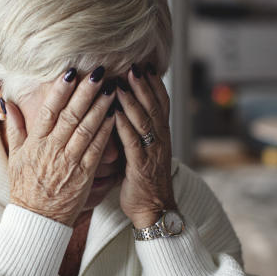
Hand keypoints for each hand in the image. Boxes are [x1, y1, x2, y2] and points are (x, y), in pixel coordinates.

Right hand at [5, 68, 116, 225]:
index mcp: (35, 143)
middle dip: (85, 92)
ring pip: (86, 129)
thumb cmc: (25, 188)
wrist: (37, 219)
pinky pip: (96, 149)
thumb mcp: (14, 157)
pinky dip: (106, 131)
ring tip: (111, 88)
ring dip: (100, 107)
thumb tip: (8, 103)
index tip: (70, 72)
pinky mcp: (83, 175)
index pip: (48, 111)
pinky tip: (115, 115)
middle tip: (97, 72)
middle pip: (70, 115)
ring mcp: (68, 162)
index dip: (59, 91)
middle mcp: (52, 149)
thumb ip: (15, 128)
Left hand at [114, 64, 176, 228]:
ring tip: (122, 81)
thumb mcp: (142, 152)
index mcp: (161, 136)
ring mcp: (152, 153)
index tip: (146, 66)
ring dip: (133, 100)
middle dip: (144, 85)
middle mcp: (160, 141)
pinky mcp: (140, 166)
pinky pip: (132, 141)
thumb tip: (122, 113)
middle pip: (154, 106)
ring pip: (145, 120)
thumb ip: (136, 133)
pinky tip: (114, 111)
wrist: (153, 210)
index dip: (155, 84)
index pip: (162, 104)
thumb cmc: (143, 182)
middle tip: (134, 65)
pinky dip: (124, 125)